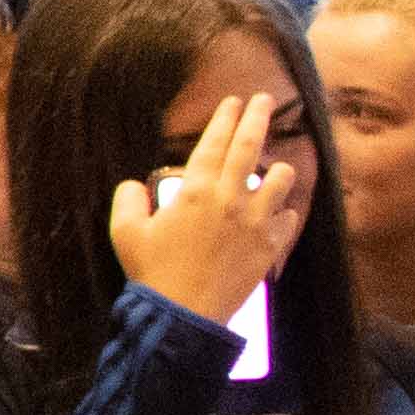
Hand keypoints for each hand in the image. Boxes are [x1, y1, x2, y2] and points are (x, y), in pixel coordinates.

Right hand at [106, 89, 308, 320]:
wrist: (185, 314)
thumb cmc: (152, 271)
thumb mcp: (125, 232)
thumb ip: (128, 200)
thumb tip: (134, 184)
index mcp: (194, 190)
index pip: (214, 143)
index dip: (225, 118)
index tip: (234, 102)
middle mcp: (230, 198)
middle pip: (249, 148)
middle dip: (257, 118)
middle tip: (264, 101)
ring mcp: (255, 221)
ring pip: (280, 180)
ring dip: (278, 170)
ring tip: (275, 169)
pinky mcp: (270, 245)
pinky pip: (288, 218)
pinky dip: (284, 213)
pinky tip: (278, 214)